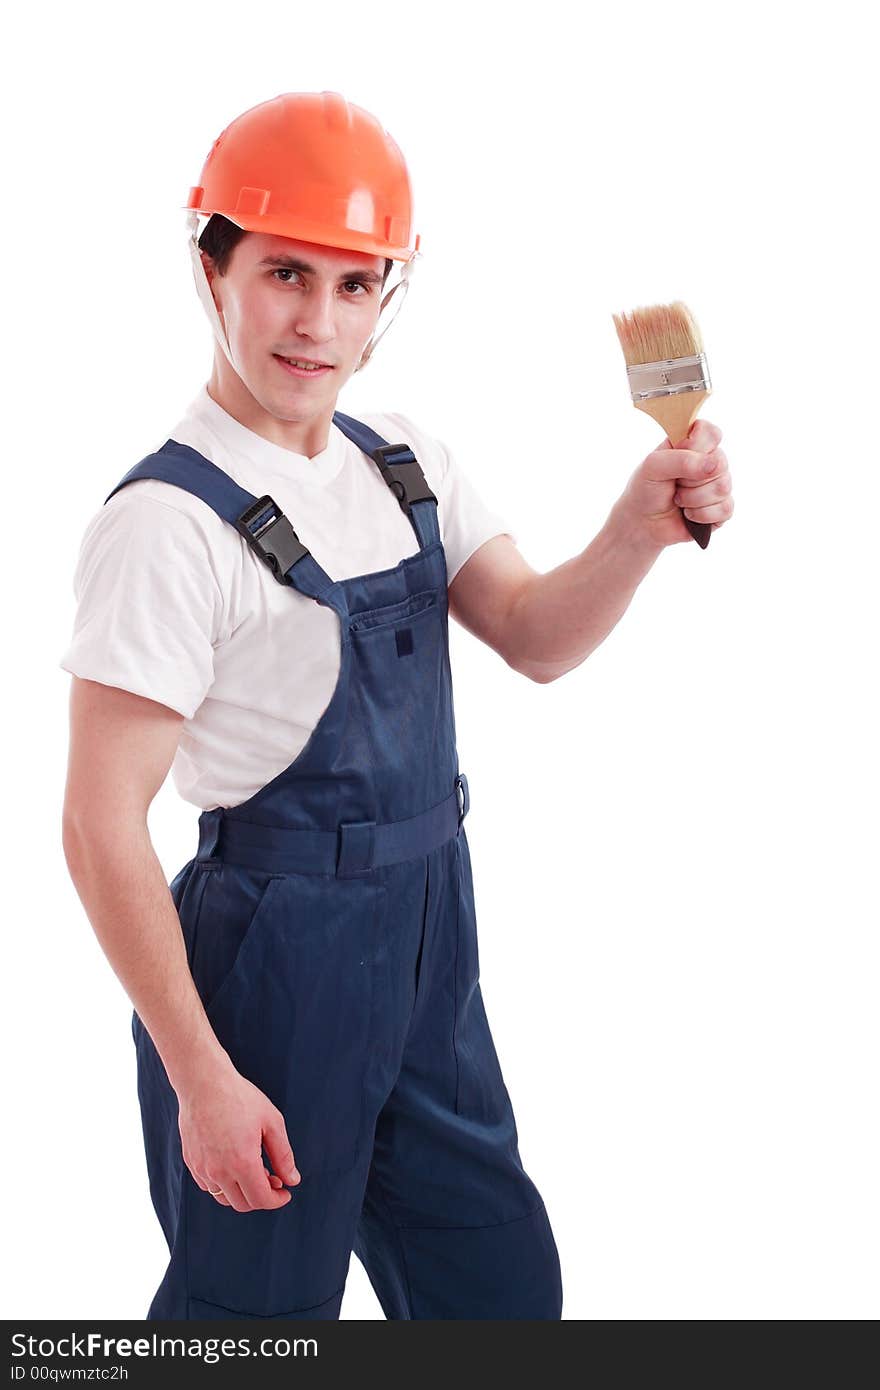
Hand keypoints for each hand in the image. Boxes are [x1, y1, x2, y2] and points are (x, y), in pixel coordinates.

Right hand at [177, 1056, 300, 1211]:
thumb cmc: (239, 1098)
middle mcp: (219, 1172)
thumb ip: (283, 1155)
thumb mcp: (271, 1122)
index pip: (261, 1200)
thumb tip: (292, 1180)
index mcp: (242, 1163)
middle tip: (273, 1178)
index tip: (285, 1192)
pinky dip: (224, 1184)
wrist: (203, 1082)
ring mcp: (202, 1169)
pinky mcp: (191, 1162)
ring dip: (242, 1192)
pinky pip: (209, 1186)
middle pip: (243, 1204)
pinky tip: (233, 1164)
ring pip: (224, 1198)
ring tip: (253, 1169)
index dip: (277, 1200)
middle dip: (262, 1197)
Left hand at [615, 418, 733, 548]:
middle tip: (674, 484)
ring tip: (678, 500)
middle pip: (720, 463)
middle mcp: (707, 461)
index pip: (711, 432)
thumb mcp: (653, 467)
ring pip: (723, 487)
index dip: (699, 446)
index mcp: (691, 444)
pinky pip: (725, 509)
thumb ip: (682, 460)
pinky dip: (701, 515)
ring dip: (693, 499)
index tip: (680, 456)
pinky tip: (688, 514)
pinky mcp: (721, 509)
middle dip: (690, 480)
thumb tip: (714, 465)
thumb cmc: (645, 490)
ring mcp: (716, 485)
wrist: (642, 525)